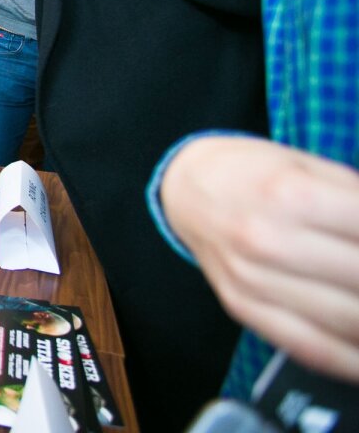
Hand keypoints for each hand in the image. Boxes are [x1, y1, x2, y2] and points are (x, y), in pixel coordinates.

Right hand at [162, 136, 358, 382]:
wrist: (186, 188)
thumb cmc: (253, 172)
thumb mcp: (309, 165)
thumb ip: (356, 198)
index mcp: (289, 194)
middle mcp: (268, 240)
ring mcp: (253, 280)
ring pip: (347, 320)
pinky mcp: (244, 307)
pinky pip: (310, 347)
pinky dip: (353, 361)